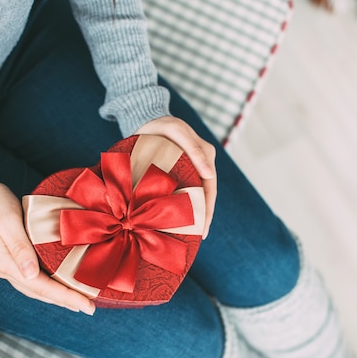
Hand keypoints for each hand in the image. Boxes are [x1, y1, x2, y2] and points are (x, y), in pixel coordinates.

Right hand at [0, 182, 95, 314]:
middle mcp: (3, 269)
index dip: (65, 297)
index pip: (41, 286)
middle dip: (65, 301)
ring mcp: (3, 266)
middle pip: (39, 292)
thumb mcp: (8, 221)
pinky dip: (46, 286)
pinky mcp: (6, 259)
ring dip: (56, 297)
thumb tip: (30, 274)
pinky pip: (30, 279)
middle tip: (89, 308)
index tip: (86, 305)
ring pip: (34, 288)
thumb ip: (19, 247)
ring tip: (77, 302)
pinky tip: (57, 286)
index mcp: (5, 262)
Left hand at [135, 116, 216, 238]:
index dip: (208, 211)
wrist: (145, 119)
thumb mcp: (177, 132)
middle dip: (203, 218)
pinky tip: (176, 219)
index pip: (210, 189)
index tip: (203, 230)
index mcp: (206, 155)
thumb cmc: (161, 124)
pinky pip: (183, 191)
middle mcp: (202, 163)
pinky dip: (181, 205)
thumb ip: (195, 151)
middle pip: (205, 196)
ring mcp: (191, 168)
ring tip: (189, 234)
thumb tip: (211, 175)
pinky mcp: (179, 171)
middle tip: (198, 238)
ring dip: (193, 214)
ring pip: (195, 195)